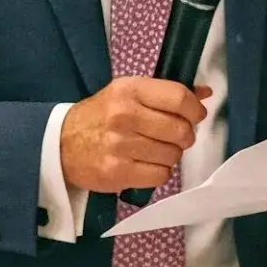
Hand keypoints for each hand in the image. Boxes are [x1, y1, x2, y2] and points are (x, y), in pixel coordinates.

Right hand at [59, 78, 208, 192]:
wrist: (60, 144)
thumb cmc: (101, 116)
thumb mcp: (128, 93)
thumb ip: (166, 92)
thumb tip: (205, 93)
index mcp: (129, 90)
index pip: (179, 97)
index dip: (195, 109)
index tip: (195, 115)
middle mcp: (124, 116)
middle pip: (180, 130)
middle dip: (184, 135)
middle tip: (173, 136)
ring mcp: (119, 146)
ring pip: (173, 155)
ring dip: (170, 154)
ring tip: (153, 149)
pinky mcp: (117, 172)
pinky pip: (160, 175)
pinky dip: (158, 172)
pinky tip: (145, 164)